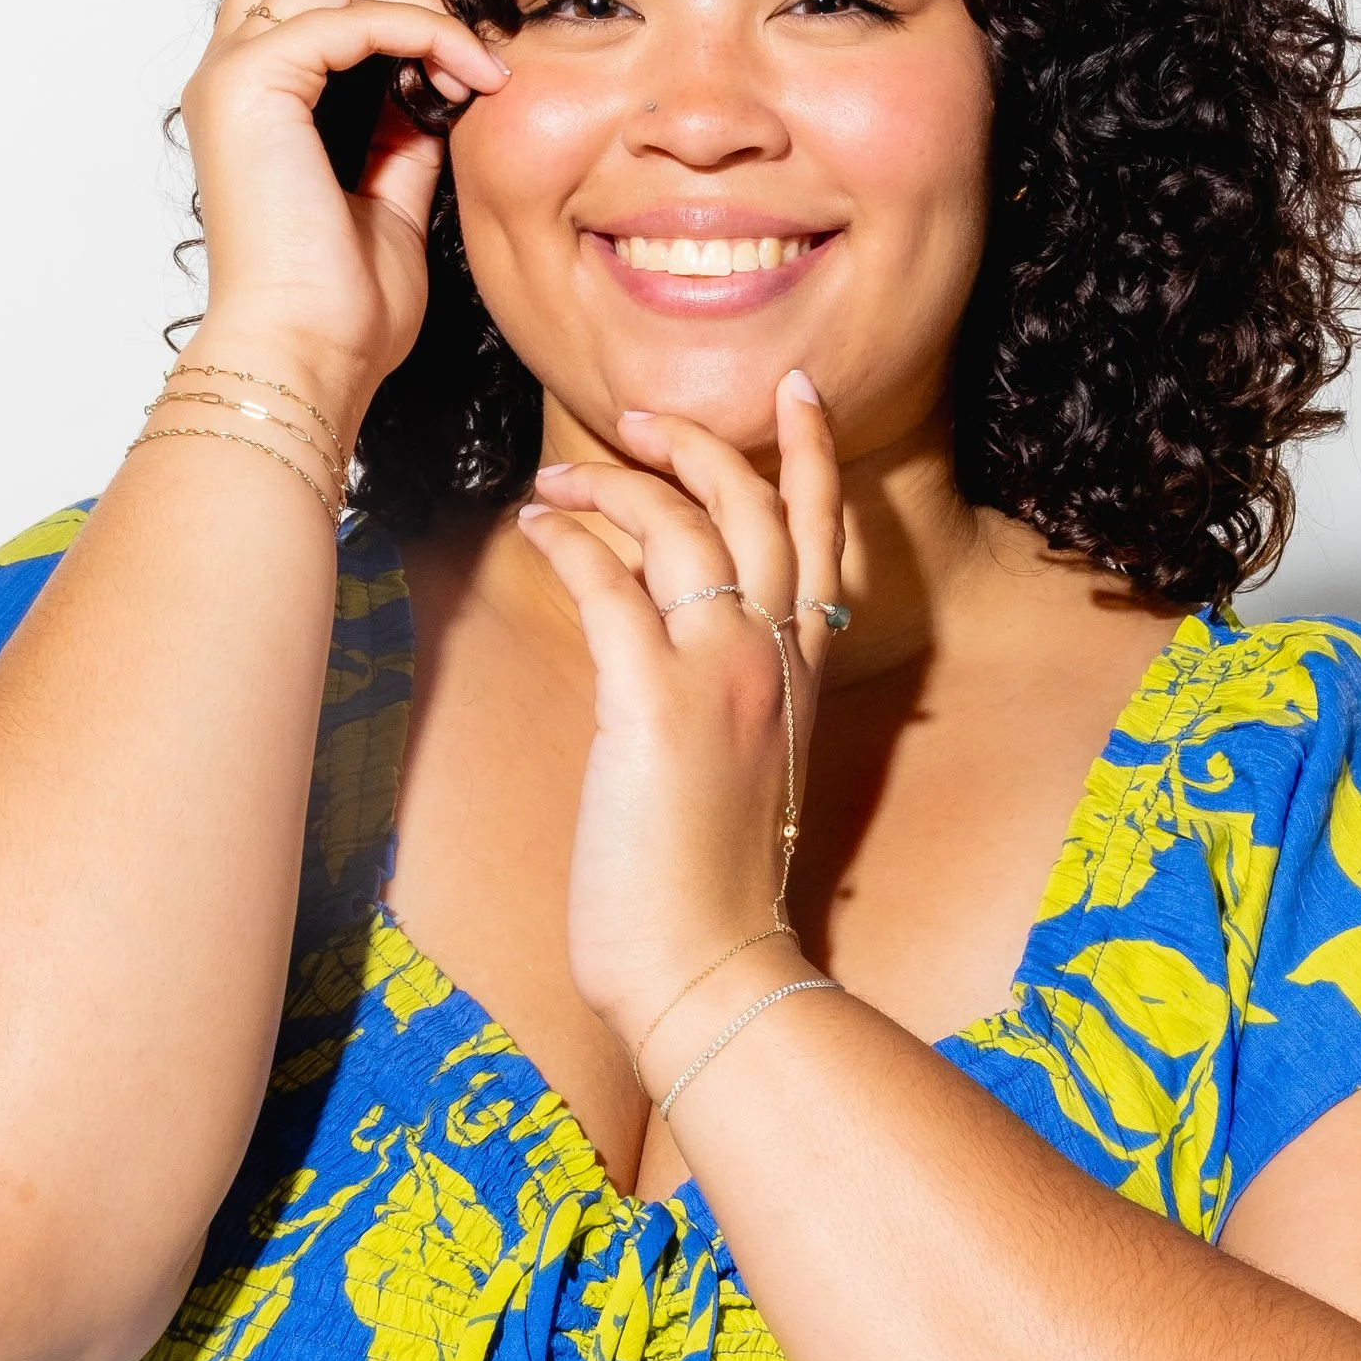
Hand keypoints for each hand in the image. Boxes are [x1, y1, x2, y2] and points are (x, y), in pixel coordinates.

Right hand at [176, 0, 507, 408]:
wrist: (310, 352)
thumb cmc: (342, 303)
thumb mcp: (391, 194)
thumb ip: (405, 130)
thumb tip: (441, 83)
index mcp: (256, 102)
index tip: (454, 6)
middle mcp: (231, 76)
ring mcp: (233, 75)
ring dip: (423, 3)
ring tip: (479, 62)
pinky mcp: (250, 82)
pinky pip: (349, 15)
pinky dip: (420, 30)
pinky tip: (465, 75)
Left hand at [514, 377, 845, 1070]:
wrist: (708, 968)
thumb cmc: (708, 886)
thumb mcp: (743, 771)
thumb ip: (731, 697)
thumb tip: (670, 648)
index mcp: (803, 676)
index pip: (824, 538)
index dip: (812, 457)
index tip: (797, 391)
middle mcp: (775, 662)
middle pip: (755, 508)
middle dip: (696, 444)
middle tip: (634, 417)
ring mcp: (721, 678)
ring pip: (682, 528)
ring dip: (613, 487)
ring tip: (559, 480)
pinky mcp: (655, 703)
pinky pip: (610, 583)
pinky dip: (569, 542)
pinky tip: (536, 529)